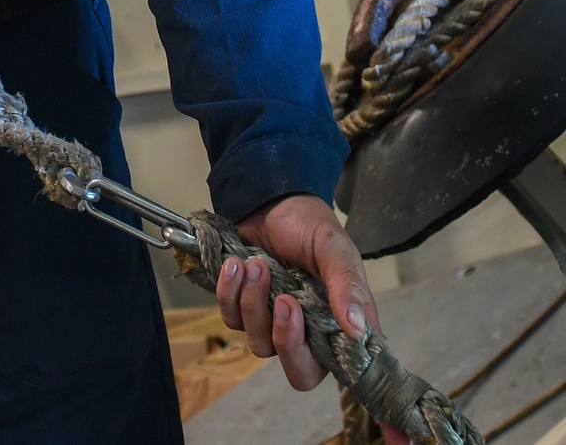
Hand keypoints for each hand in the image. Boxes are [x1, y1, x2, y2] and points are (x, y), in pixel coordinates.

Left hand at [216, 194, 408, 444]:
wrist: (268, 198)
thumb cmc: (309, 224)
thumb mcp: (334, 248)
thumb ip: (347, 285)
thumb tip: (359, 330)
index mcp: (342, 326)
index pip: (362, 378)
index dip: (385, 419)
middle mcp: (311, 333)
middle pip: (300, 374)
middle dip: (288, 341)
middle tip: (285, 301)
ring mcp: (275, 323)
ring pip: (261, 346)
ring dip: (255, 303)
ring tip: (258, 264)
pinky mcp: (244, 309)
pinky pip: (232, 321)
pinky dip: (230, 294)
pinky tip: (236, 265)